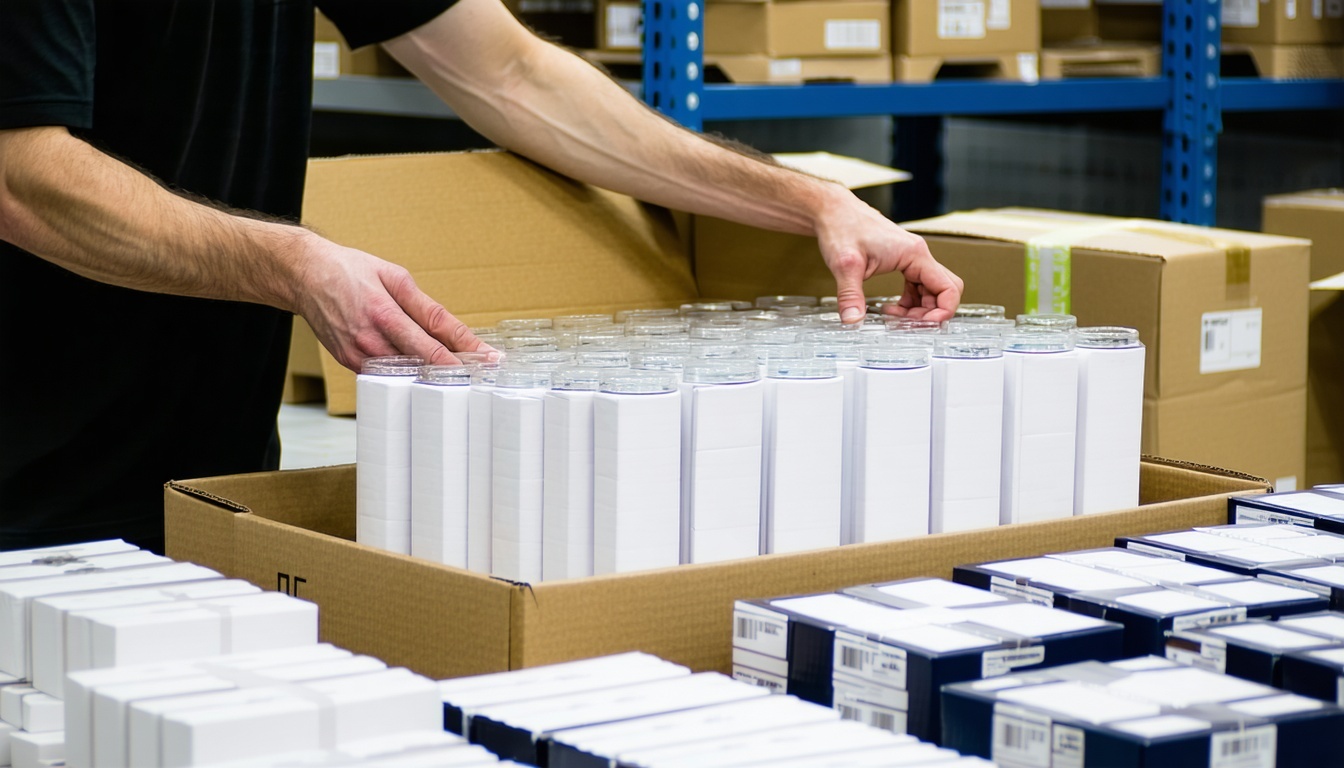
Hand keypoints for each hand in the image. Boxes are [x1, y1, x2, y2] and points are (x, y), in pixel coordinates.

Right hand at [292, 233, 491, 371]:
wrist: (304, 277)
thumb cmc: (350, 271)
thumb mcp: (393, 277)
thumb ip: (425, 306)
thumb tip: (453, 329)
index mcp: (385, 314)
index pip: (432, 345)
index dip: (464, 355)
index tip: (490, 361)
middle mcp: (370, 340)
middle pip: (422, 365)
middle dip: (455, 370)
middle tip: (485, 374)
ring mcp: (358, 356)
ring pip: (404, 374)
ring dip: (432, 376)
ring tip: (462, 376)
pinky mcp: (350, 363)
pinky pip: (386, 374)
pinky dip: (406, 374)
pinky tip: (425, 372)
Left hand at [813, 189, 963, 323]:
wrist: (833, 210)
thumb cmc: (842, 227)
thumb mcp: (845, 266)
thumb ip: (850, 296)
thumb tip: (852, 320)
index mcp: (913, 254)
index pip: (948, 287)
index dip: (942, 312)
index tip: (926, 326)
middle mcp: (917, 254)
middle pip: (943, 290)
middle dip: (930, 313)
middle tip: (907, 326)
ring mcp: (910, 257)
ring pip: (930, 290)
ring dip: (919, 309)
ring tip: (895, 320)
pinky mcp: (901, 260)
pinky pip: (916, 285)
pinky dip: (909, 301)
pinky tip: (891, 308)